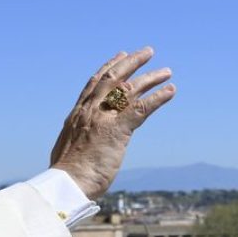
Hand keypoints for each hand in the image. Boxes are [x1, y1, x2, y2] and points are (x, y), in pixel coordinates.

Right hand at [49, 47, 174, 199]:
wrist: (67, 184)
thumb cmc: (66, 174)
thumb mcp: (66, 147)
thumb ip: (75, 138)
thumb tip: (75, 143)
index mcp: (77, 114)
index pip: (94, 83)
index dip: (109, 67)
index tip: (120, 56)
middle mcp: (90, 110)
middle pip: (114, 78)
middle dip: (132, 62)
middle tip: (147, 52)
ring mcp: (104, 119)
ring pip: (130, 89)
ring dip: (150, 78)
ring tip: (167, 71)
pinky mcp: (118, 131)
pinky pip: (142, 109)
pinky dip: (158, 97)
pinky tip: (171, 91)